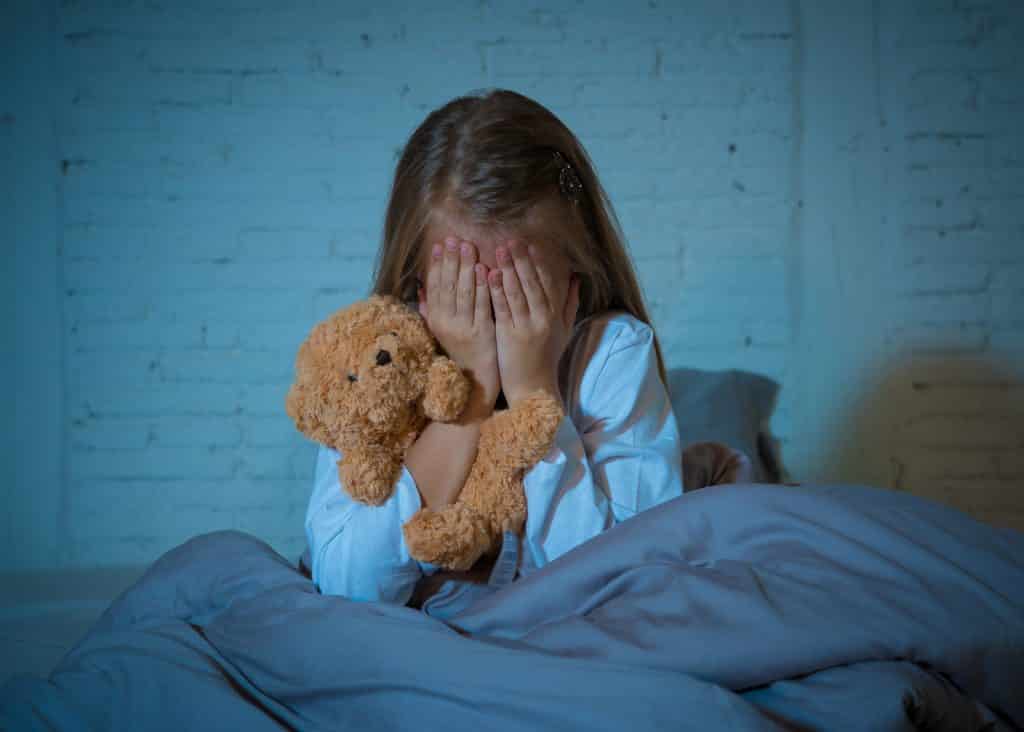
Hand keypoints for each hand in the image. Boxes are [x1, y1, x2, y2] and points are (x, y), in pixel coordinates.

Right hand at [419, 237, 499, 412]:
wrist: (474, 382)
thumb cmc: (460, 351)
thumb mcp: (440, 330)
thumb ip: (429, 308)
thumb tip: (420, 286)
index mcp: (434, 319)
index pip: (434, 286)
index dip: (436, 264)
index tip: (440, 245)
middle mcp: (445, 322)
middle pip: (447, 285)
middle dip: (451, 260)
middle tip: (455, 239)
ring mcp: (463, 327)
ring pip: (463, 292)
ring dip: (465, 267)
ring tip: (468, 246)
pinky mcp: (481, 332)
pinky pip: (480, 305)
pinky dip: (481, 286)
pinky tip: (484, 270)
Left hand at [488, 239, 579, 405]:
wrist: (535, 388)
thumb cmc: (548, 358)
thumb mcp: (564, 331)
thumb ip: (570, 304)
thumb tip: (575, 278)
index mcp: (555, 315)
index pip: (547, 283)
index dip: (538, 263)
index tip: (531, 245)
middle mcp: (542, 318)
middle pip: (531, 284)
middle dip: (521, 260)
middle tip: (512, 240)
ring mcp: (525, 327)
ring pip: (516, 293)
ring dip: (508, 269)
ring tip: (499, 251)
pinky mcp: (509, 336)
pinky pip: (502, 308)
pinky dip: (496, 290)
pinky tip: (489, 274)